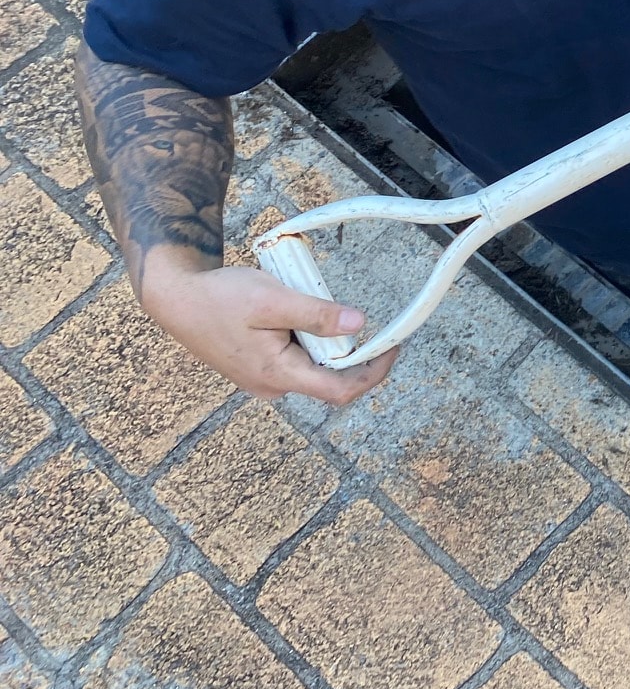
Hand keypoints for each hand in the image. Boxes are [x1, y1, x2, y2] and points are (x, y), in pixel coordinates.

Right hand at [140, 263, 397, 404]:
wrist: (176, 298)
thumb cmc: (219, 298)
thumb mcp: (272, 299)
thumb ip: (316, 314)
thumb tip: (359, 323)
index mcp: (278, 375)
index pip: (340, 390)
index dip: (373, 371)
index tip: (393, 345)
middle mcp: (273, 386)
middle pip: (330, 374)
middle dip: (343, 342)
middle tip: (332, 305)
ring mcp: (265, 379)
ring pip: (312, 362)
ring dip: (320, 335)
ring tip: (297, 301)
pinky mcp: (259, 367)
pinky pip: (296, 355)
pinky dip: (303, 333)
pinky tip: (285, 310)